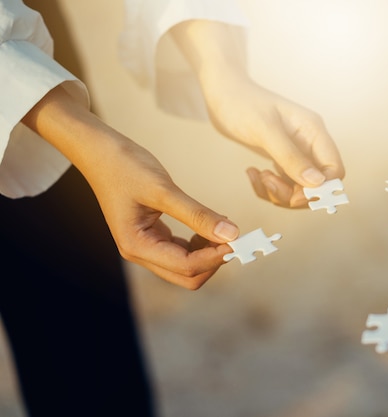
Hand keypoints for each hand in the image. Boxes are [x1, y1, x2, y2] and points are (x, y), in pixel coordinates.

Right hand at [23, 85, 238, 289]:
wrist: (99, 151)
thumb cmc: (124, 166)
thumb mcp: (164, 190)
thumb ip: (198, 214)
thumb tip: (231, 234)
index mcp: (137, 246)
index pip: (186, 267)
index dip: (216, 257)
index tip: (238, 240)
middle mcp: (140, 252)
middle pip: (187, 275)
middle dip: (213, 260)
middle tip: (235, 237)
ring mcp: (145, 245)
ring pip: (186, 265)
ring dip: (208, 252)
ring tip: (224, 228)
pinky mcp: (152, 235)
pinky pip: (181, 250)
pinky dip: (200, 243)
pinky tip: (211, 224)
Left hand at [171, 21, 344, 208]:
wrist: (222, 93)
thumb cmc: (242, 103)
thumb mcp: (265, 130)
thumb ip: (290, 157)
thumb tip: (316, 182)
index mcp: (314, 132)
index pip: (334, 169)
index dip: (320, 189)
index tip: (295, 195)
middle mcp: (309, 144)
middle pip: (317, 185)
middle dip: (294, 193)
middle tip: (268, 183)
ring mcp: (296, 152)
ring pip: (299, 189)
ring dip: (279, 192)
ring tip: (259, 177)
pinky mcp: (281, 159)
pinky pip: (283, 185)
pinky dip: (268, 187)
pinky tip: (253, 173)